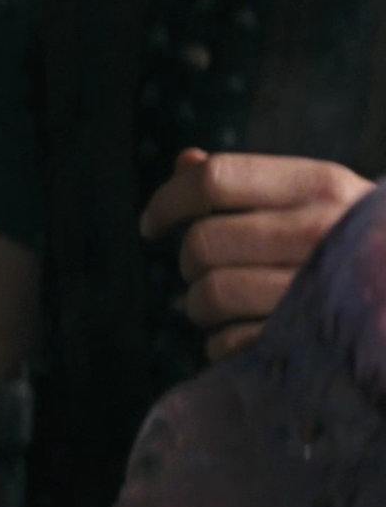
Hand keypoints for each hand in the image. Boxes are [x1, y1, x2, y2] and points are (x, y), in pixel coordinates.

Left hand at [139, 148, 374, 361]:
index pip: (216, 179)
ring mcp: (316, 289)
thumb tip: (185, 162)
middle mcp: (320, 231)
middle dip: (189, 262)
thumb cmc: (356, 242)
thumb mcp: (321, 198)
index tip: (150, 225)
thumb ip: (252, 181)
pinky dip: (222, 344)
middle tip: (201, 271)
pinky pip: (229, 342)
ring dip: (199, 306)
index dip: (168, 200)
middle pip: (203, 241)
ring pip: (210, 294)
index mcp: (320, 185)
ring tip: (219, 307)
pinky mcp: (309, 341)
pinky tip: (242, 336)